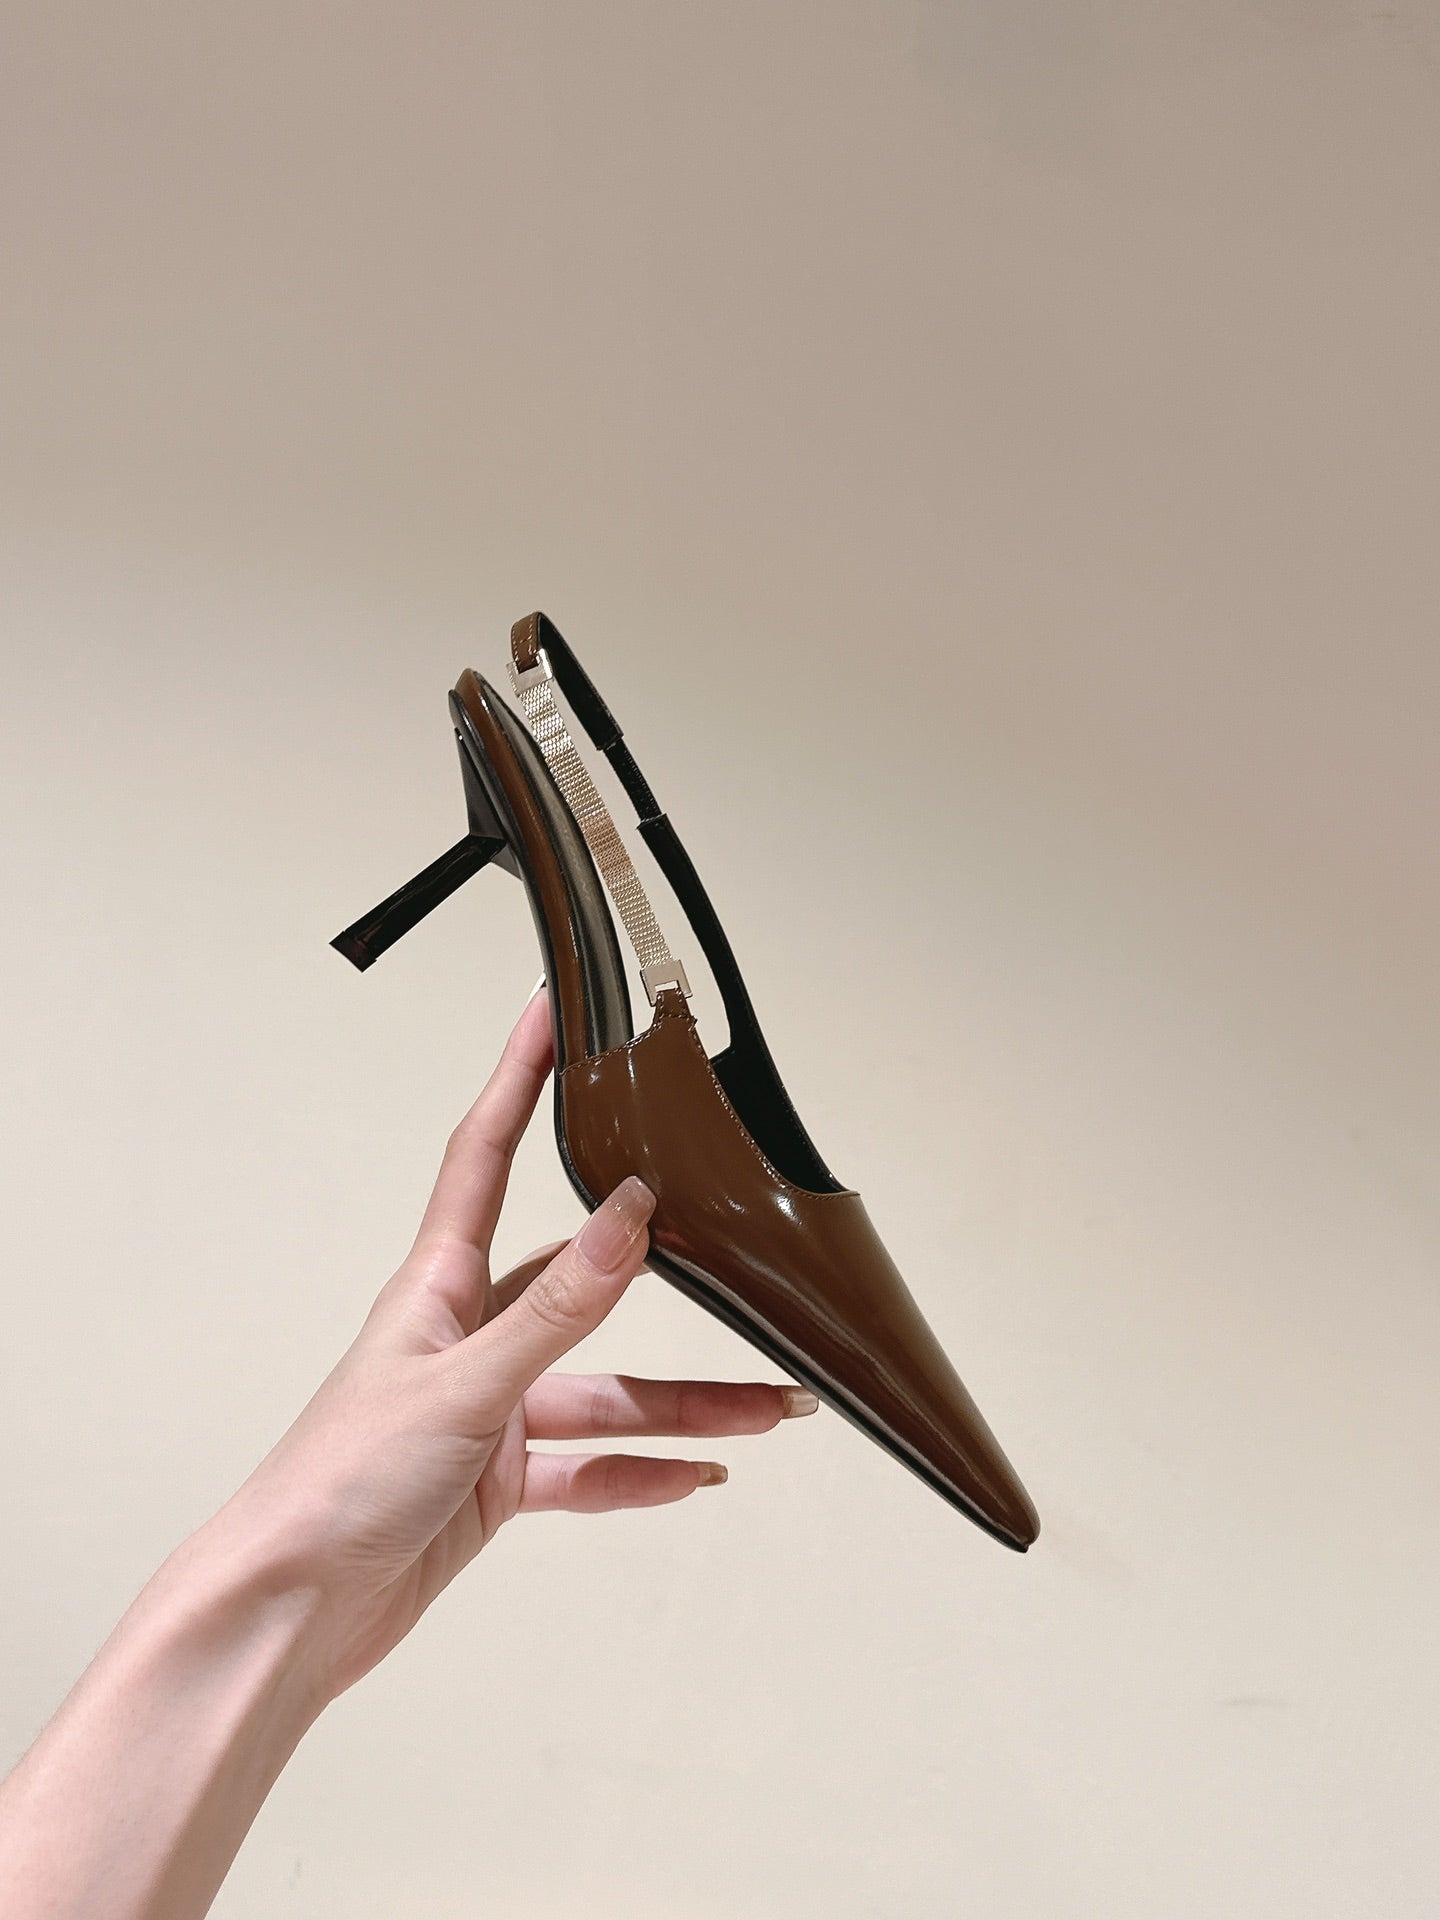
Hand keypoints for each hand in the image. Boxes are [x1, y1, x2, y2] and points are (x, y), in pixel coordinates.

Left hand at [205, 987, 815, 1702]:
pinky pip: (587, 1468)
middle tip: (738, 1260)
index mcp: (438, 1288)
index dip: (516, 1079)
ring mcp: (484, 1410)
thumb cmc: (337, 1483)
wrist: (289, 1612)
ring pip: (603, 1391)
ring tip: (770, 1411)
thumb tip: (630, 1216)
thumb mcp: (462, 1386)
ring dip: (685, 1404)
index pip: (484, 1156)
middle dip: (665, 1281)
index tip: (550, 1012)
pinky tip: (698, 1474)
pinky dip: (642, 1473)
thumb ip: (557, 1309)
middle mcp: (466, 1337)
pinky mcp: (494, 1480)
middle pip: (582, 1290)